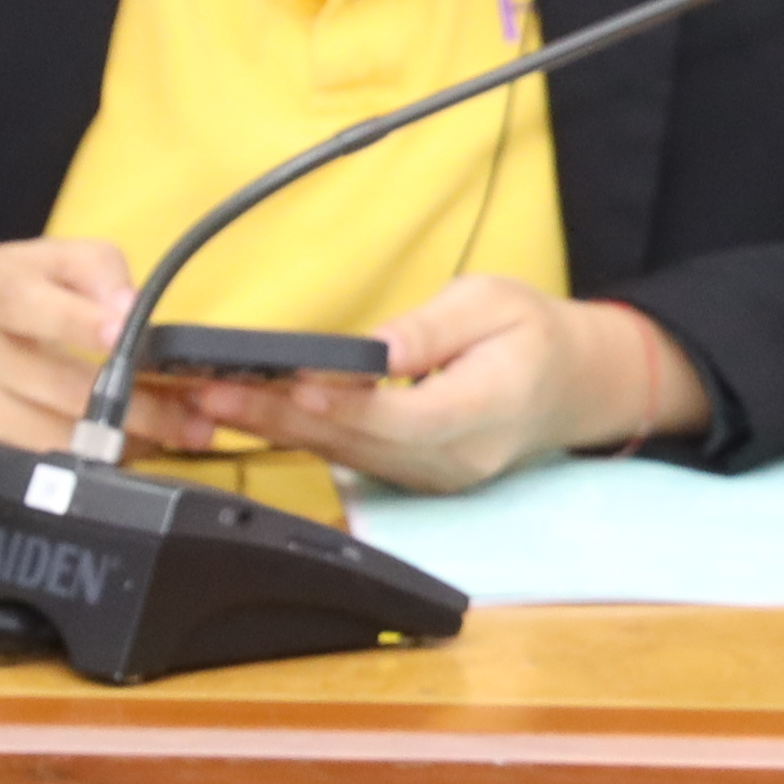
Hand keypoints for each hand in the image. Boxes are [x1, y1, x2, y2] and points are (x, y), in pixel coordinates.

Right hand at [0, 236, 207, 460]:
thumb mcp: (32, 263)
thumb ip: (91, 267)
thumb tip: (132, 303)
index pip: (28, 301)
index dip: (76, 316)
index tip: (123, 329)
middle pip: (67, 387)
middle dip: (145, 405)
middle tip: (196, 415)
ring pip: (61, 437)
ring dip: (130, 443)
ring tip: (177, 436)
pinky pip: (44, 467)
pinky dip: (94, 465)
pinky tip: (127, 455)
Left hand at [181, 276, 708, 489]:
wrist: (575, 386)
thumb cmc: (536, 337)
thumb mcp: (496, 305)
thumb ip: (433, 329)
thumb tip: (378, 350)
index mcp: (482, 415)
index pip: (398, 418)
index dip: (336, 405)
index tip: (283, 384)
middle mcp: (453, 461)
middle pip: (354, 443)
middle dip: (276, 417)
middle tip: (208, 392)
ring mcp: (434, 478)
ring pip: (343, 455)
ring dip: (275, 429)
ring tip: (209, 400)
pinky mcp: (415, 478)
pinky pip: (351, 457)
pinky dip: (302, 435)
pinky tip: (255, 413)